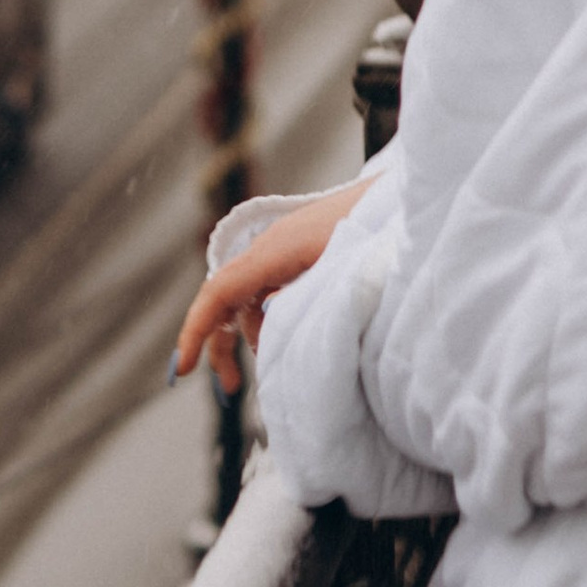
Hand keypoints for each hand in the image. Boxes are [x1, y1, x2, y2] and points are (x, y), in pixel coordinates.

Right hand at [170, 177, 374, 388]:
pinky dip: (273, 317)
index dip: (195, 331)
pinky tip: (293, 335)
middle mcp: (272, 245)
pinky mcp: (304, 250)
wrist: (406, 197)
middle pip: (229, 298)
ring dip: (254, 333)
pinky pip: (272, 288)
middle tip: (233, 389)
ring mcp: (288, 246)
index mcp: (275, 249)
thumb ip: (299, 305)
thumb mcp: (339, 275)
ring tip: (278, 365)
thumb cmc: (380, 229)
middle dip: (222, 344)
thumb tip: (267, 334)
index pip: (219, 291)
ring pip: (252, 296)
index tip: (180, 370)